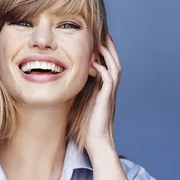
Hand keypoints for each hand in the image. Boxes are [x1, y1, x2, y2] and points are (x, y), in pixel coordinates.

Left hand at [84, 34, 121, 153]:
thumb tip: (64, 84)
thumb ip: (78, 93)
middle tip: (105, 35)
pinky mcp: (106, 100)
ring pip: (114, 69)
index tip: (99, 41)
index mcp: (104, 91)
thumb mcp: (80, 105)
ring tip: (101, 43)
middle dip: (110, 49)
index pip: (108, 67)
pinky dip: (103, 70)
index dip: (106, 54)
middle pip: (114, 63)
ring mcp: (109, 95)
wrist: (96, 143)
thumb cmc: (87, 127)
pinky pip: (108, 81)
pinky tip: (94, 63)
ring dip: (108, 55)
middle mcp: (109, 91)